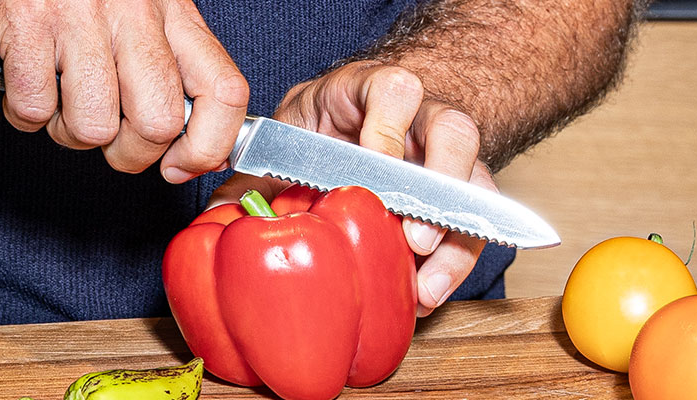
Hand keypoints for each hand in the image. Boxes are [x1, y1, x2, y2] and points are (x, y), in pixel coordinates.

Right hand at [0, 0, 248, 182]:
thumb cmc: (54, 3)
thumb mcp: (128, 22)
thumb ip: (166, 72)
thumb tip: (203, 148)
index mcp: (169, 7)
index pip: (223, 89)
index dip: (207, 146)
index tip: (178, 166)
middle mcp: (133, 5)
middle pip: (159, 122)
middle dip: (127, 153)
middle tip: (105, 136)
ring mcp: (78, 11)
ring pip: (95, 127)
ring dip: (67, 132)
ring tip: (56, 99)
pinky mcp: (24, 21)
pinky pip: (35, 109)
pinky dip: (22, 113)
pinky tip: (18, 82)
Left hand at [209, 61, 490, 316]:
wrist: (357, 125)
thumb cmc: (323, 130)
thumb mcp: (289, 137)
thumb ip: (259, 172)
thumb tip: (218, 214)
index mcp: (372, 92)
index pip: (394, 92)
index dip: (387, 131)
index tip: (372, 167)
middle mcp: (420, 118)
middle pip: (453, 132)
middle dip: (439, 185)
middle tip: (415, 236)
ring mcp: (445, 157)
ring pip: (478, 181)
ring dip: (456, 236)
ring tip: (426, 282)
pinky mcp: (460, 193)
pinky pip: (474, 226)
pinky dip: (453, 262)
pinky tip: (427, 294)